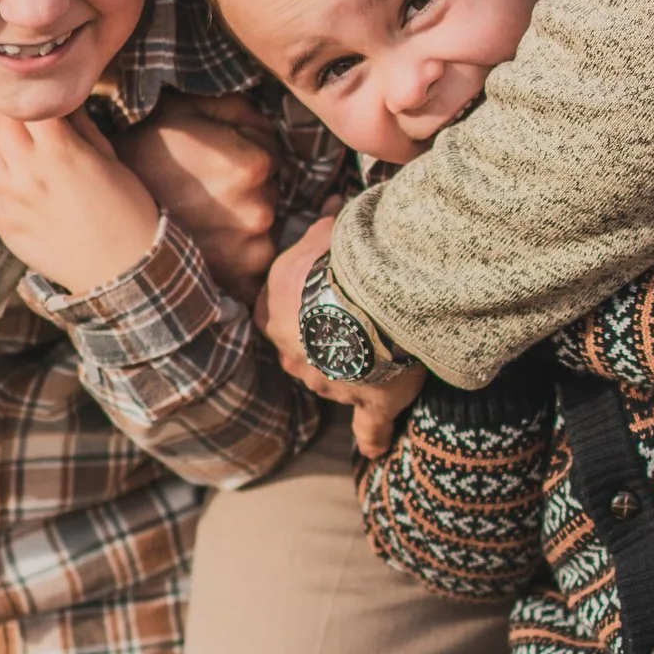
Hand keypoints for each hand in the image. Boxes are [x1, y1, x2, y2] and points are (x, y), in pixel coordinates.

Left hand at [0, 108, 161, 296]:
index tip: (34, 90)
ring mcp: (12, 201)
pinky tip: (10, 174)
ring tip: (8, 135)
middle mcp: (27, 172)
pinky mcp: (5, 225)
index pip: (25, 102)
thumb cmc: (127, 211)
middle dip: (5, 108)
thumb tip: (62, 103)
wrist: (123, 269)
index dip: (28, 91)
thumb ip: (80, 126)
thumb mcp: (109, 157)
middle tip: (16, 107)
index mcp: (59, 150)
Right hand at [113, 91, 278, 301]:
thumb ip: (235, 106)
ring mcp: (251, 248)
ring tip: (202, 210)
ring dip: (243, 213)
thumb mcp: (184, 108)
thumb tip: (265, 121)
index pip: (270, 148)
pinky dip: (239, 248)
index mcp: (250, 165)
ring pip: (263, 219)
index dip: (242, 144)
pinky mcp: (242, 276)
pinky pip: (257, 256)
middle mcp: (257, 211)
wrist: (99, 210)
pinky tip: (208, 237)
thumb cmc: (142, 153)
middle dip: (246, 181)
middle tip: (204, 181)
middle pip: (270, 185)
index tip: (213, 150)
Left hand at [258, 211, 424, 451]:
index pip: (274, 314)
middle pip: (303, 351)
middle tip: (352, 323)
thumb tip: (332, 206)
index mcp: (275, 309)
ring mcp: (331, 381)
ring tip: (379, 356)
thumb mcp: (327, 231)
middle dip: (323, 340)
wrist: (376, 292)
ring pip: (333, 380)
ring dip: (351, 371)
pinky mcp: (369, 400)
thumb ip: (326, 226)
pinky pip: (370, 425)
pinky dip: (373, 436)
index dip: (297, 306)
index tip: (317, 298)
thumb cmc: (345, 255)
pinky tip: (376, 447)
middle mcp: (294, 352)